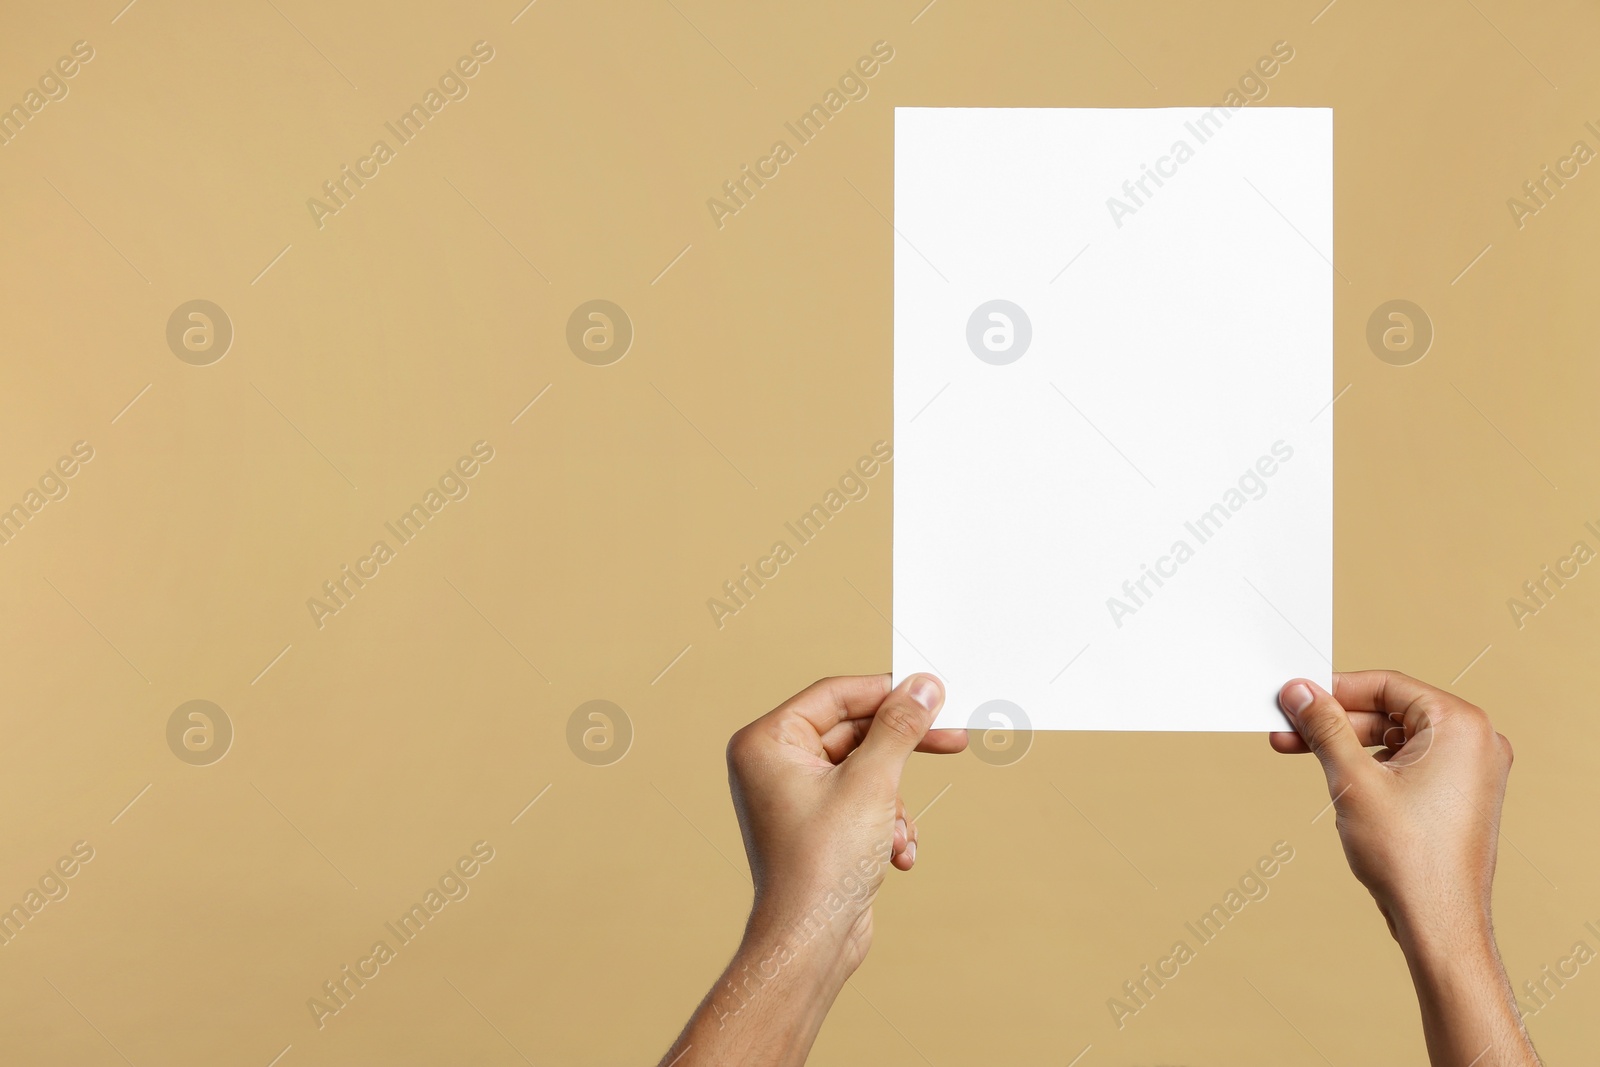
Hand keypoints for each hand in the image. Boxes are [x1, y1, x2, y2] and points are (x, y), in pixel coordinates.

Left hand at [657, 673, 964, 1066]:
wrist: (811, 941)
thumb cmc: (823, 864)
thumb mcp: (873, 782)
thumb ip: (900, 727)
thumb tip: (922, 686)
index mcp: (767, 742)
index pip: (835, 695)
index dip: (888, 693)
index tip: (933, 693)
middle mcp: (772, 764)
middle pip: (853, 732)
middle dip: (901, 751)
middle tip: (951, 739)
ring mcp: (793, 796)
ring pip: (865, 771)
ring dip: (894, 801)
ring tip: (897, 834)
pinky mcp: (816, 825)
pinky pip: (862, 802)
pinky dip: (885, 824)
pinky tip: (895, 854)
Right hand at [1272, 670, 1537, 1066]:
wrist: (1438, 923)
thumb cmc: (1409, 856)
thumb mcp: (1352, 779)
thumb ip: (1325, 726)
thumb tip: (1300, 692)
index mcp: (1461, 725)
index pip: (1387, 685)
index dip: (1334, 690)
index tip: (1295, 698)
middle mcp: (1477, 742)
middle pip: (1391, 712)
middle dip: (1335, 722)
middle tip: (1289, 730)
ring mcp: (1473, 771)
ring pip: (1397, 739)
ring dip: (1348, 745)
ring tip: (1304, 754)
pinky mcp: (1462, 797)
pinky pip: (1411, 764)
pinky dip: (1372, 767)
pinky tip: (1339, 779)